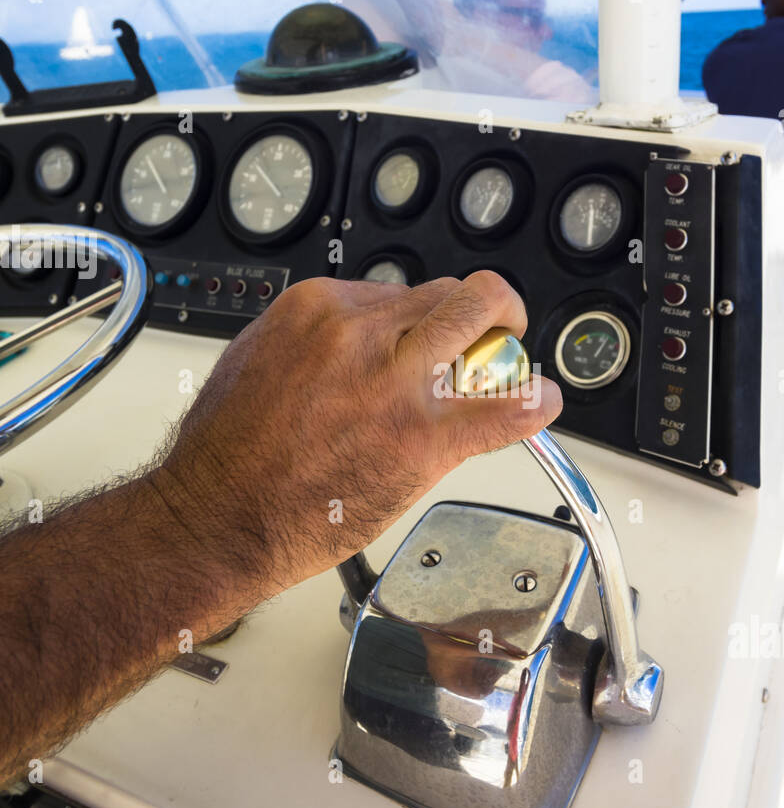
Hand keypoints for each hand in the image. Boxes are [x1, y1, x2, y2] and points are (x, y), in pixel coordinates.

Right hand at [150, 271, 561, 603]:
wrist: (216, 517)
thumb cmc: (226, 454)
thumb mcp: (260, 360)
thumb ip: (319, 342)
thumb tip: (359, 339)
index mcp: (320, 309)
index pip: (403, 290)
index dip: (425, 318)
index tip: (428, 341)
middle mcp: (362, 335)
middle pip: (453, 297)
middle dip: (483, 311)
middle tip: (494, 333)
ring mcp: (396, 385)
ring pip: (483, 329)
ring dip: (507, 344)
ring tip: (513, 367)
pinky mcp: (423, 439)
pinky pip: (503, 410)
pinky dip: (533, 404)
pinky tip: (542, 406)